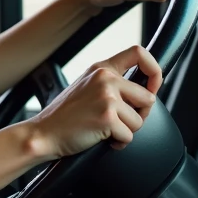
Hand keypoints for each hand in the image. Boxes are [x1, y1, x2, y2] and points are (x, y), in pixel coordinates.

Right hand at [28, 45, 161, 158]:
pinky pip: (129, 136)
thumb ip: (111, 83)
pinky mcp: (107, 117)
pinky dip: (118, 143)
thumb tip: (142, 90)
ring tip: (106, 130)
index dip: (154, 70)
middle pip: (148, 97)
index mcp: (101, 68)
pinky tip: (102, 138)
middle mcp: (106, 78)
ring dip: (127, 131)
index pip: (138, 54)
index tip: (153, 85)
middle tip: (121, 122)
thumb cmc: (64, 115)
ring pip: (140, 120)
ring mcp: (107, 97)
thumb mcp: (86, 86)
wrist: (44, 133)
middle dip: (140, 115)